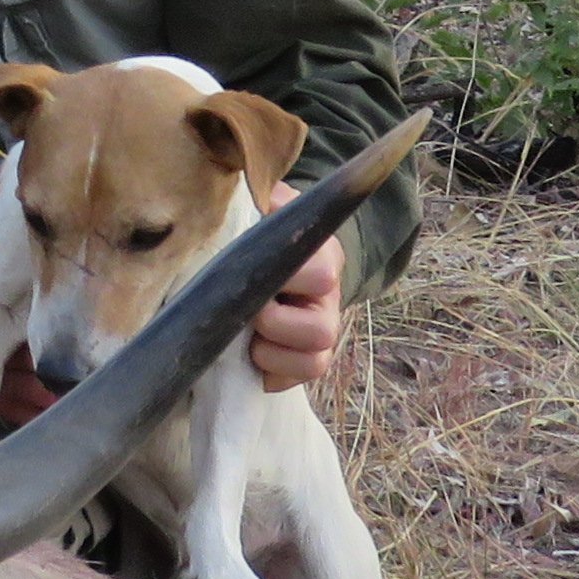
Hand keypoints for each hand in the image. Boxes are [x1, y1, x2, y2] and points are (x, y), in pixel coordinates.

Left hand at [245, 199, 342, 395]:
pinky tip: (250, 357)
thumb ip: (267, 200)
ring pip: (315, 360)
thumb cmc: (263, 234)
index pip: (322, 275)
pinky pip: (299, 380)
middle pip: (321, 330)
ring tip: (247, 336)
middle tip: (248, 309)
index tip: (253, 270)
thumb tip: (265, 198)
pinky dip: (270, 373)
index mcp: (325, 258)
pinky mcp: (306, 362)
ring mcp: (322, 334)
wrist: (268, 259)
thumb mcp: (266, 210)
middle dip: (273, 322)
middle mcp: (330, 300)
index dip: (284, 278)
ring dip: (270, 352)